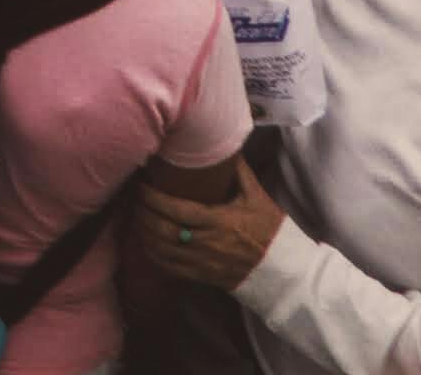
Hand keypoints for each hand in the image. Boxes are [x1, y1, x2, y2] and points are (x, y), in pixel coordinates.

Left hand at [131, 172, 286, 294]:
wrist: (287, 270)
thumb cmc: (271, 231)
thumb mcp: (258, 197)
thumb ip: (239, 171)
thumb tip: (224, 141)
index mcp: (220, 221)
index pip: (177, 210)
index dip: (153, 199)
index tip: (141, 186)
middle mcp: (208, 244)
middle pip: (164, 230)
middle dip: (143, 214)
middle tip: (133, 200)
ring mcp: (205, 263)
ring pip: (163, 251)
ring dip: (144, 234)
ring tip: (136, 218)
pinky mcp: (204, 278)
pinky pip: (171, 269)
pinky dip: (153, 255)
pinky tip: (146, 243)